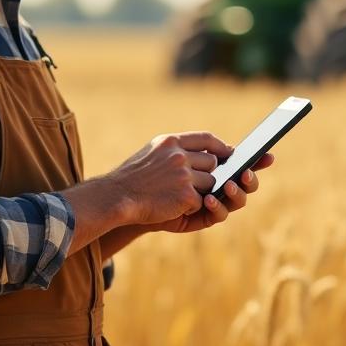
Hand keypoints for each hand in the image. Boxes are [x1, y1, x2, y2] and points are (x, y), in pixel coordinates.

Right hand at [110, 132, 232, 225]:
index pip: (205, 138)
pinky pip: (200, 201)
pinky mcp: (186, 195)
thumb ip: (175, 149)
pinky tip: (171, 206)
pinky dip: (189, 207)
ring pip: (210, 183)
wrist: (116, 197)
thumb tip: (205, 152)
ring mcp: (184, 175)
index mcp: (170, 142)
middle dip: (206, 174)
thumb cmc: (133, 178)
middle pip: (211, 163)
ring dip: (198, 192)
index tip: (228, 152)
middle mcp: (179, 155)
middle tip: (189, 183)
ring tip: (175, 194)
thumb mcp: (152, 152)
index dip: (220, 146)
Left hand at [155, 153, 273, 233]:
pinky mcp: (204, 217)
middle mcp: (221, 185)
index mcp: (219, 167)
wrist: (135, 194)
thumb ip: (203, 145)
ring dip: (236, 192)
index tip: (269, 155)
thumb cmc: (157, 169)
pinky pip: (219, 214)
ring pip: (238, 199)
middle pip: (247, 183)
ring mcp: (215, 201)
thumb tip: (230, 148)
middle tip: (245, 172)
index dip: (258, 160)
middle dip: (250, 178)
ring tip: (228, 184)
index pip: (244, 163)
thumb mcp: (179, 149)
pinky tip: (209, 199)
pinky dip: (218, 206)